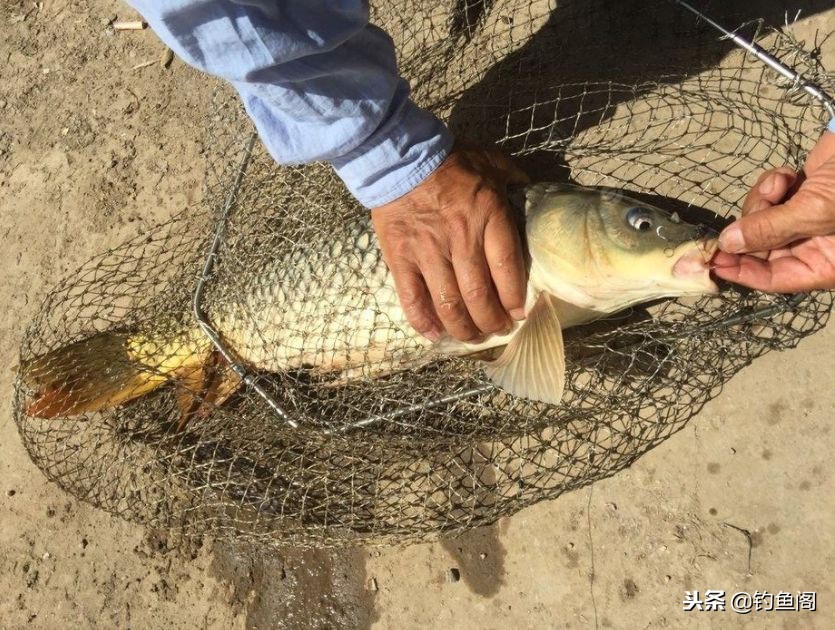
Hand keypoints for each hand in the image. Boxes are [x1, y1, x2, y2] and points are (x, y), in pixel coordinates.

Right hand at [371, 142, 528, 341]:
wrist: (399, 157)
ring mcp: (428, 252)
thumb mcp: (492, 161)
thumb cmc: (450, 161)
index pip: (507, 268)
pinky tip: (434, 335)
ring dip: (462, 328)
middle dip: (490, 321)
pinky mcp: (401, 258)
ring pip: (448, 303)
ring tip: (470, 336)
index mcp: (488, 216)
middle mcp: (460, 239)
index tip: (518, 313)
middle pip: (479, 294)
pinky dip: (423, 321)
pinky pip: (412, 298)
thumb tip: (532, 193)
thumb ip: (515, 179)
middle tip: (496, 329)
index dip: (513, 298)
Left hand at [713, 132, 834, 291]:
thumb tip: (728, 245)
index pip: (775, 279)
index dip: (742, 272)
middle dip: (749, 232)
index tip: (712, 262)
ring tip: (780, 185)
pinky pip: (767, 199)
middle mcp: (817, 247)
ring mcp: (807, 221)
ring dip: (760, 203)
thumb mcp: (817, 211)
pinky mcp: (800, 196)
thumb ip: (771, 229)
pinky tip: (789, 175)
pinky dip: (770, 186)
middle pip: (761, 251)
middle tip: (739, 218)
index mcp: (829, 264)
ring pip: (759, 222)